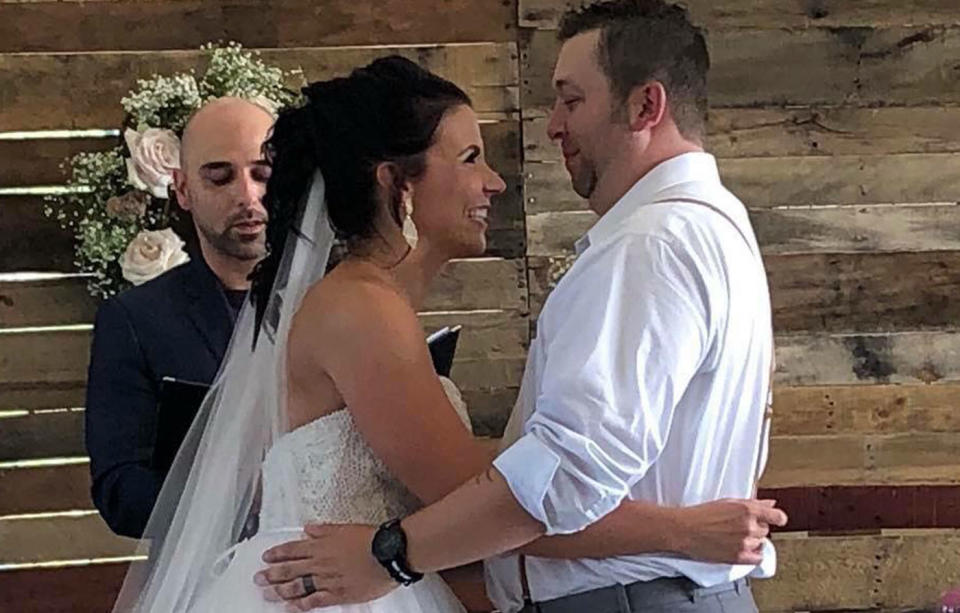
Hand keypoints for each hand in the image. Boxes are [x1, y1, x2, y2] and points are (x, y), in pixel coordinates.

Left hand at [254, 523, 395, 610]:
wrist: (387, 554)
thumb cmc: (369, 540)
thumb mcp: (345, 528)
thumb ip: (324, 530)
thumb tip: (308, 528)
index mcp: (321, 545)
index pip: (293, 549)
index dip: (277, 554)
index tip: (265, 557)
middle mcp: (320, 563)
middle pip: (290, 570)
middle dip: (271, 574)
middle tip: (258, 578)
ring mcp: (327, 580)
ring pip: (297, 587)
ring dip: (280, 590)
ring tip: (267, 593)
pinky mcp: (337, 594)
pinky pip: (314, 601)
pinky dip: (300, 605)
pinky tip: (290, 608)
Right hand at [672, 499, 787, 564]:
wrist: (684, 530)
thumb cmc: (700, 514)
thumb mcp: (728, 502)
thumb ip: (753, 504)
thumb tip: (769, 504)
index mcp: (747, 509)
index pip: (778, 517)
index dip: (777, 518)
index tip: (775, 519)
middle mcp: (749, 526)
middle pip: (765, 529)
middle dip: (756, 527)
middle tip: (740, 526)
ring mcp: (745, 542)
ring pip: (760, 543)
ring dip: (752, 540)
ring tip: (734, 536)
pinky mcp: (739, 557)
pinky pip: (757, 558)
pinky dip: (753, 554)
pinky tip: (743, 548)